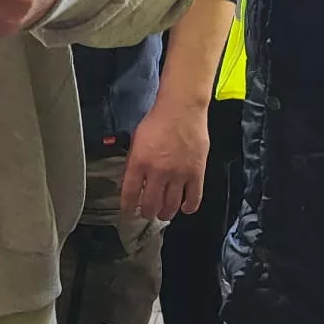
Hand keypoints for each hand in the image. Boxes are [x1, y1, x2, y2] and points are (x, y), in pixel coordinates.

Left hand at [121, 97, 209, 220]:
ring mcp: (178, 174)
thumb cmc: (158, 120)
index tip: (127, 212)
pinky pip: (194, 198)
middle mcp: (158, 172)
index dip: (127, 207)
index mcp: (139, 162)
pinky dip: (189, 207)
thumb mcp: (136, 140)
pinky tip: (185, 209)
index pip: (130, 194)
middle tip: (147, 214)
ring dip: (166, 213)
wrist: (181, 109)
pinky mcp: (196, 173)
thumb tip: (132, 179)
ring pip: (171, 205)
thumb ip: (134, 161)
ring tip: (163, 214)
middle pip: (151, 204)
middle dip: (147, 213)